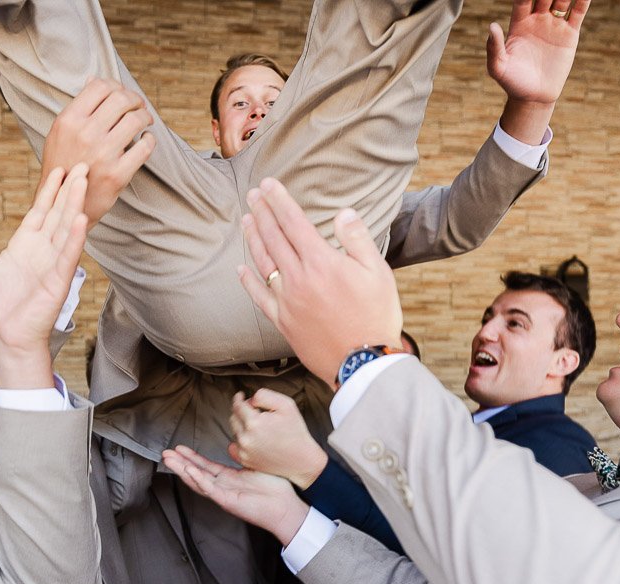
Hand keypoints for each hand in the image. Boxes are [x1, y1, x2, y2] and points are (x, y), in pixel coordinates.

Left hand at [0, 165, 88, 388]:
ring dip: (74, 204)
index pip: (40, 212)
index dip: (49, 191)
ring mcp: (52, 264)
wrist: (3, 336)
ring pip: (66, 228)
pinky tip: (80, 218)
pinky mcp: (58, 280)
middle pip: (57, 213)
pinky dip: (74, 237)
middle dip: (68, 190)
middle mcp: (41, 252)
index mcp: (23, 246)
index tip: (59, 171)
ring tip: (83, 181)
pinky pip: (67, 255)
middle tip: (82, 165)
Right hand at [40, 78, 155, 228]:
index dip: (117, 86)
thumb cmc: (64, 165)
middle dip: (135, 100)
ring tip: (145, 121)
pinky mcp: (118, 174)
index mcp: (69, 120)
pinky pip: (145, 147)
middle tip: (139, 107)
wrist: (63, 205)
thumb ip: (79, 107)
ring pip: (136, 120)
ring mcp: (103, 154)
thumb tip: (95, 79)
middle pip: (121, 99)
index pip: (101, 86)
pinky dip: (150, 140)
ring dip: (145, 117)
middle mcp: (85, 134)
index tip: (123, 95)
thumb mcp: (61, 133)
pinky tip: (146, 141)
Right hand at [162, 445, 309, 545]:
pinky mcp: (229, 502)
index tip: (179, 449)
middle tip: (165, 454)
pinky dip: (199, 480)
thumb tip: (232, 447)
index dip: (191, 458)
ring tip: (170, 460)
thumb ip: (241, 460)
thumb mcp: (254, 469)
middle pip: (196, 474)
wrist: (286, 508)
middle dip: (180, 463)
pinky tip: (189, 471)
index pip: (205, 467)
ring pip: (198, 482)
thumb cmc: (275, 490)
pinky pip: (211, 489)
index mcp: (229, 480)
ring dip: (183, 471)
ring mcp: (224, 496)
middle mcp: (223, 488)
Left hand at [229, 389, 327, 488]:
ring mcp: (244, 451)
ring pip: (234, 431)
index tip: (240, 395)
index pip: (237, 405)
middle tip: (255, 412)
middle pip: (233, 418)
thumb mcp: (286, 404)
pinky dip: (241, 441)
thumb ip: (263, 396)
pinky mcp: (245, 460)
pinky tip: (254, 439)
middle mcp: (245, 438)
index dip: (238, 398)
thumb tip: (250, 400)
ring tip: (260, 428)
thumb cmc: (295, 431)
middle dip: (241, 412)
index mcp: (254, 422)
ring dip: (242, 426)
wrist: (301, 460)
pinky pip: (234, 446)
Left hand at [238, 178, 402, 387]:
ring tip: (247, 220)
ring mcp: (287, 301)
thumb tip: (342, 212)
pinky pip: (259, 297)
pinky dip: (248, 280)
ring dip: (253, 238)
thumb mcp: (378, 273)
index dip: (279, 201)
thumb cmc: (376, 317)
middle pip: (274, 238)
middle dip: (262, 212)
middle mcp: (298, 278)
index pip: (294, 222)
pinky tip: (241, 268)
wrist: (363, 363)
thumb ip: (357, 239)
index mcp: (322, 262)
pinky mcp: (282, 321)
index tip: (267, 184)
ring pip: (263, 262)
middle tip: (253, 194)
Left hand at [488, 0, 589, 106]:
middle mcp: (537, 20)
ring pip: (561, 0)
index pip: (523, 0)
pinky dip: (583, 0)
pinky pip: (578, 12)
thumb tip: (492, 27)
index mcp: (519, 24)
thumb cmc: (513, 83)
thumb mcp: (498, 67)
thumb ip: (494, 48)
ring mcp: (554, 25)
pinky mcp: (569, 34)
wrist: (534, 97)